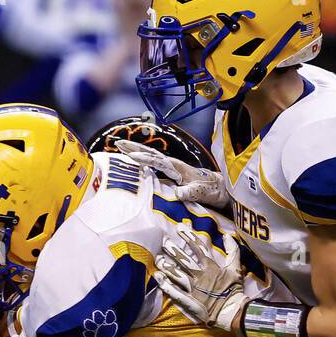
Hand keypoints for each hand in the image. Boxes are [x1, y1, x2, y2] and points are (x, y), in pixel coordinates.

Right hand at [114, 139, 229, 210]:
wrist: (218, 187)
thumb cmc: (210, 190)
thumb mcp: (202, 193)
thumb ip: (191, 192)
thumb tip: (178, 194)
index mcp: (178, 168)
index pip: (158, 161)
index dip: (145, 159)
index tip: (131, 156)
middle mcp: (173, 165)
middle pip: (150, 154)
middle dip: (134, 148)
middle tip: (117, 143)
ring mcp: (171, 168)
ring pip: (150, 157)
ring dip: (135, 151)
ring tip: (119, 146)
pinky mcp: (169, 173)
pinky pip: (152, 165)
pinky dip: (140, 161)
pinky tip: (131, 161)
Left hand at [154, 228, 247, 331]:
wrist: (232, 312)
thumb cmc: (235, 290)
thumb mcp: (236, 268)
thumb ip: (233, 251)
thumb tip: (227, 235)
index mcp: (211, 267)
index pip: (199, 248)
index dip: (189, 236)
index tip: (180, 227)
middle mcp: (201, 276)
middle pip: (185, 260)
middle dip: (173, 250)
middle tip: (163, 241)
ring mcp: (194, 289)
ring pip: (178, 275)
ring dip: (167, 267)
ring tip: (158, 259)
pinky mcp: (190, 301)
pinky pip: (176, 292)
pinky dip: (166, 285)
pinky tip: (158, 278)